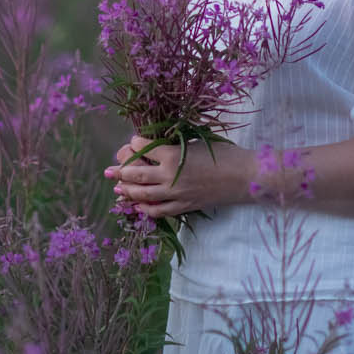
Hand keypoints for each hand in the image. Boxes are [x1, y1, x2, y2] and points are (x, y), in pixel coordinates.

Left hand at [103, 134, 252, 219]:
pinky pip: (159, 211)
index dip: (134, 144)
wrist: (245, 176)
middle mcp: (169, 175)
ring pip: (143, 194)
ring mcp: (176, 193)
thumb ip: (176, 147)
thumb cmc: (225, 154)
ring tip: (118, 189)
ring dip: (128, 192)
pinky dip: (146, 209)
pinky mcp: (184, 206)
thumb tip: (158, 148)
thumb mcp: (197, 143)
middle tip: (108, 171)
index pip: (142, 148)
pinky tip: (138, 207)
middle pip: (136, 174)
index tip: (133, 142)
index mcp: (172, 154)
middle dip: (120, 172)